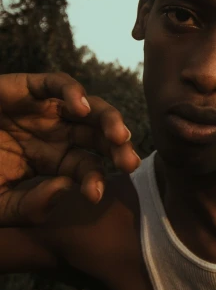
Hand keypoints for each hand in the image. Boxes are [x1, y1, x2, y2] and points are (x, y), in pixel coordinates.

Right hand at [0, 72, 140, 225]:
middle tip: (130, 162)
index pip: (86, 168)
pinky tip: (80, 108)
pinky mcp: (29, 86)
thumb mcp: (0, 203)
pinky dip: (72, 92)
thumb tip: (68, 191)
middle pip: (98, 137)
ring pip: (89, 109)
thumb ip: (32, 205)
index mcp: (55, 161)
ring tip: (119, 136)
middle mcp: (57, 133)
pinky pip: (58, 84)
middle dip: (118, 149)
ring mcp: (46, 109)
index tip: (96, 194)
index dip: (94, 178)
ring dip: (108, 120)